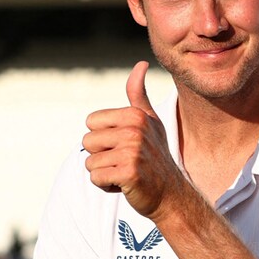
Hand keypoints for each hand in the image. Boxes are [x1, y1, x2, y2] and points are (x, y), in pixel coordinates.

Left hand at [83, 61, 185, 219]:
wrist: (171, 194)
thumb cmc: (155, 157)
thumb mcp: (150, 122)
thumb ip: (138, 94)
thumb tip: (140, 63)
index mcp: (135, 116)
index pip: (91, 123)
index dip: (103, 138)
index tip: (124, 146)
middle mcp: (134, 131)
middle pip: (87, 142)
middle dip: (101, 156)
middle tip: (124, 162)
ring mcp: (132, 152)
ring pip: (90, 162)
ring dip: (104, 173)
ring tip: (125, 173)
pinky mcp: (128, 173)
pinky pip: (96, 177)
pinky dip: (106, 186)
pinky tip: (125, 185)